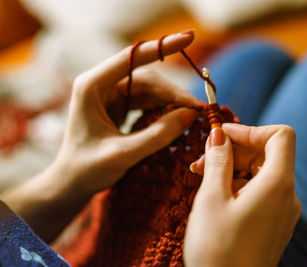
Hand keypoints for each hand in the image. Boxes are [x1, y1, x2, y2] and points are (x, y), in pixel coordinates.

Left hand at [55, 30, 200, 195]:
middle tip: (198, 109)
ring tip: (192, 116)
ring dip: (172, 102)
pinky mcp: (120, 107)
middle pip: (146, 77)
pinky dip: (164, 110)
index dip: (162, 47)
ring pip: (150, 90)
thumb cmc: (87, 169)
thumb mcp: (124, 154)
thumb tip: (191, 114)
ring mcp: (112, 95)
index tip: (189, 38)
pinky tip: (177, 120)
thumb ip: (159, 134)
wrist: (71, 184)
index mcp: (92, 86)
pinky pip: (148, 102)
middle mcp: (102, 85)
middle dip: (173, 92)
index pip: (131, 58)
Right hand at [184, 124, 300, 266]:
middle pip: (267, 153)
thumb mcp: (211, 198)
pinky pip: (260, 192)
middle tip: (201, 161)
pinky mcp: (274, 224)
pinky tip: (216, 194)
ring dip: (233, 167)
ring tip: (202, 177)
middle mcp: (287, 196)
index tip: (222, 134)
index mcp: (278, 184)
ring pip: (261, 173)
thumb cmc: (217, 251)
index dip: (250, 129)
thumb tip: (219, 134)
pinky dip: (239, 185)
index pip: (280, 136)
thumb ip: (218, 160)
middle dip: (234, 150)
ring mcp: (283, 212)